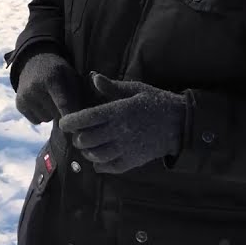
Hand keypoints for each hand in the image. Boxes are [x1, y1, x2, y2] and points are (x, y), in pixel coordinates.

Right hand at [14, 51, 84, 123]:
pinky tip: (41, 102)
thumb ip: (77, 96)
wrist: (34, 62)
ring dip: (52, 113)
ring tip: (50, 98)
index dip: (71, 117)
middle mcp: (35, 88)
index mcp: (52, 78)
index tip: (77, 129)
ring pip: (46, 119)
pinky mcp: (19, 105)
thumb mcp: (71, 76)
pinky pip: (37, 120)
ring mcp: (25, 97)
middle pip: (56, 114)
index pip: (63, 103)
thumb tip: (80, 124)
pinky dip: (42, 115)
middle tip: (64, 100)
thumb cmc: (59, 72)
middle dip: (63, 112)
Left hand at [57, 73, 185, 173]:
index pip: (84, 119)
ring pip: (95, 155)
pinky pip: (108, 167)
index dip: (69, 122)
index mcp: (118, 111)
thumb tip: (92, 77)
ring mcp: (126, 148)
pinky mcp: (132, 161)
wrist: (181, 123)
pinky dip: (99, 165)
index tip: (64, 123)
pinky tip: (98, 158)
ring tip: (88, 145)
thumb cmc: (156, 102)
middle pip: (86, 139)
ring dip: (87, 151)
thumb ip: (111, 86)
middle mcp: (119, 131)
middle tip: (78, 133)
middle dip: (77, 137)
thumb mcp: (135, 89)